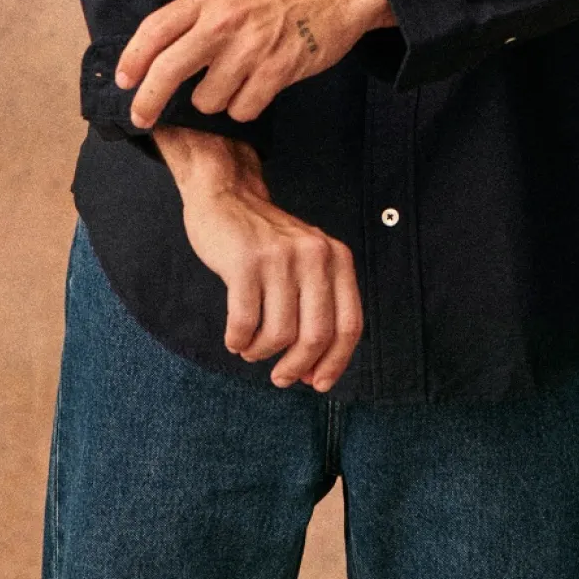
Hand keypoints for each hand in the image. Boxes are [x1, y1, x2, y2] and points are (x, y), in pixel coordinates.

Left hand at [115, 0, 394, 127]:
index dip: (132, 59)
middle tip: (142, 117)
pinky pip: (243, 109)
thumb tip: (149, 56)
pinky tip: (255, 91)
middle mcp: (225, 19)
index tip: (123, 82)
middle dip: (149, 100)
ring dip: (214, 102)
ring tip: (231, 85)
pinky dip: (244, 108)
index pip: (155, 29)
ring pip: (208, 98)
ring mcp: (253, 44)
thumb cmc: (272, 0)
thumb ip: (193, 18)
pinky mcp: (279, 68)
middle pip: (169, 68)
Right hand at [153, 128, 362, 391]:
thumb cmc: (267, 242)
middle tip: (280, 377)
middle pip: (316, 335)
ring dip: (262, 353)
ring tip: (251, 349)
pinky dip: (239, 340)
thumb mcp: (307, 262)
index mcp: (336, 257)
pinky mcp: (245, 262)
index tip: (317, 383)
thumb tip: (315, 373)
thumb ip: (318, 307)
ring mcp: (280, 257)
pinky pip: (245, 323)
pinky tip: (235, 339)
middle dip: (297, 367)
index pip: (350, 324)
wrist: (228, 195)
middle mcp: (315, 255)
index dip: (336, 362)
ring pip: (279, 334)